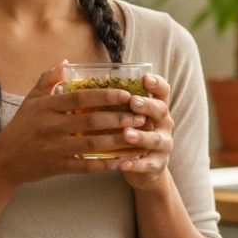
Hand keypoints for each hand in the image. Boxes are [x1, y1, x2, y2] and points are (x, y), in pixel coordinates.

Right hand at [0, 60, 147, 186]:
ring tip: (137, 136)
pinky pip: (85, 166)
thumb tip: (67, 62)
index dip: (104, 95)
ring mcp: (55, 148)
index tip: (125, 94)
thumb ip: (48, 80)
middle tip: (139, 115)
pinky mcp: (58, 166)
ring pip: (91, 144)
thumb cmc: (20, 127)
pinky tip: (121, 161)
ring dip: (116, 141)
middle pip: (90, 121)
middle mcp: (51, 126)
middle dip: (118, 118)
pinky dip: (104, 165)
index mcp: (46, 107)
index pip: (79, 98)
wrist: (4, 160)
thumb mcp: (31, 100)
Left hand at [115, 73, 173, 190]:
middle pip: (161, 110)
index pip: (162, 90)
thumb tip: (75, 71)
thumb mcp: (125, 113)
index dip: (155, 83)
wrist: (142, 166)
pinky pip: (148, 164)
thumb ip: (110, 96)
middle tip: (132, 103)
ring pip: (156, 139)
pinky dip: (135, 164)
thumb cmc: (128, 130)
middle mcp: (163, 123)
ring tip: (126, 134)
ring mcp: (163, 144)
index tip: (144, 78)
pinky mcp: (157, 164)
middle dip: (147, 106)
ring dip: (141, 136)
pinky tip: (122, 164)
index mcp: (155, 106)